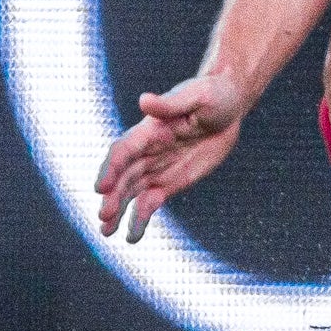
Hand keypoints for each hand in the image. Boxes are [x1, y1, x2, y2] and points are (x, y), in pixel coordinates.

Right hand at [94, 72, 247, 240]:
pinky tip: (131, 237)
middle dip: (112, 197)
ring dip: (117, 212)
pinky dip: (139, 219)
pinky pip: (149, 203)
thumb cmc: (213, 94)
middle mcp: (147, 151)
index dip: (111, 168)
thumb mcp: (197, 95)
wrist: (229, 105)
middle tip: (104, 217)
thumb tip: (144, 101)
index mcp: (149, 130)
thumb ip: (170, 103)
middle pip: (123, 176)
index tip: (101, 187)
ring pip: (130, 193)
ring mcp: (156, 168)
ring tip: (106, 232)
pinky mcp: (168, 182)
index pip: (124, 150)